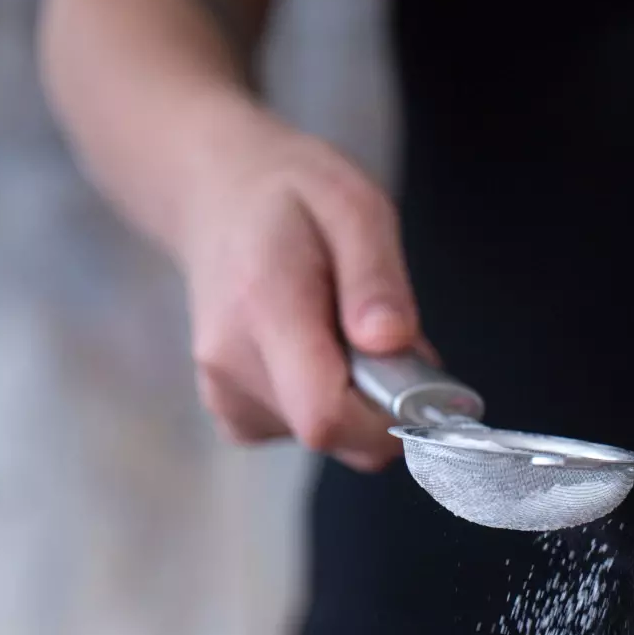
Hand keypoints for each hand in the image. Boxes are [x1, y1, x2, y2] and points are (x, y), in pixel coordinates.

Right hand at [179, 102, 419, 470]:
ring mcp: (225, 395)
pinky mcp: (233, 414)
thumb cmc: (291, 196)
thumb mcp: (353, 204)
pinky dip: (328, 403)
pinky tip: (315, 351)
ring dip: (357, 399)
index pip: (326, 416)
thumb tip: (389, 342)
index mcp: (264, 307)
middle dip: (382, 403)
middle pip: (333, 434)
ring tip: (340, 329)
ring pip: (327, 438)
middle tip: (383, 335)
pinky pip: (303, 434)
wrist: (217, 198)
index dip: (387, 416)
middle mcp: (232, 363)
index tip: (416, 376)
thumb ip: (375, 276)